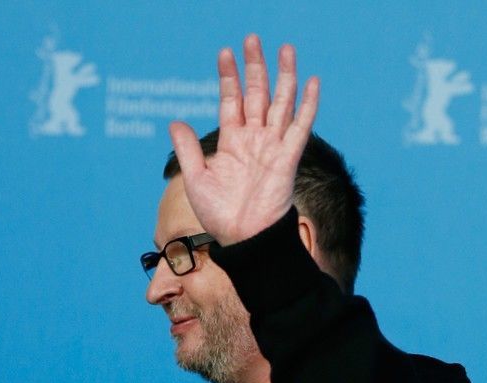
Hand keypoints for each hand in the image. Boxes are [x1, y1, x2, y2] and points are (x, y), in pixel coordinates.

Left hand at [169, 34, 318, 245]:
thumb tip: (174, 121)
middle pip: (256, 94)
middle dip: (255, 66)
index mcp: (232, 142)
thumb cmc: (220, 215)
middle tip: (252, 39)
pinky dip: (308, 105)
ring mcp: (272, 147)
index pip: (231, 101)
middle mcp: (254, 139)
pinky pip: (300, 127)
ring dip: (284, 76)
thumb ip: (188, 149)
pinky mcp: (288, 158)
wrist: (243, 238)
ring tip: (284, 48)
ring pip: (280, 103)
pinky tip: (312, 82)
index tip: (225, 52)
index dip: (229, 77)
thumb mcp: (196, 179)